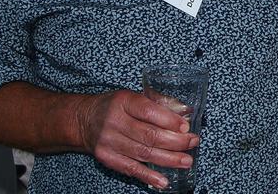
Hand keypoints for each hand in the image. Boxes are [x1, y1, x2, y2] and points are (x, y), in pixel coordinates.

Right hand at [74, 89, 199, 189]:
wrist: (84, 120)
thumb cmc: (116, 107)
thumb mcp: (134, 97)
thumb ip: (159, 103)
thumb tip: (186, 112)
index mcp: (123, 101)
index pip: (149, 111)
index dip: (169, 120)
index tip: (186, 127)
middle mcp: (114, 121)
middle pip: (149, 135)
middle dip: (175, 141)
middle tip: (193, 143)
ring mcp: (109, 141)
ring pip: (143, 153)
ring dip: (169, 159)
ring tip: (187, 161)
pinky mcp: (106, 158)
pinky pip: (131, 169)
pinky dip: (149, 176)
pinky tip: (164, 181)